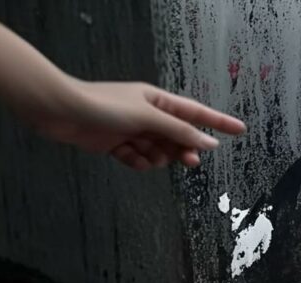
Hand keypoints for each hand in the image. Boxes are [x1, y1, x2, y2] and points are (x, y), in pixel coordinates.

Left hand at [19, 80, 246, 169]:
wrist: (60, 111)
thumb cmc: (102, 106)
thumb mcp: (147, 117)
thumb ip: (179, 132)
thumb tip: (208, 143)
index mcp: (158, 100)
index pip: (197, 113)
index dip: (219, 122)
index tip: (240, 130)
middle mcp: (148, 114)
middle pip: (178, 137)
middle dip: (182, 150)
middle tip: (189, 162)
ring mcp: (132, 130)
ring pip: (159, 152)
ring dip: (155, 157)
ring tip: (142, 154)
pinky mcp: (116, 144)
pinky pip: (138, 159)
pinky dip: (136, 161)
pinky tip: (127, 157)